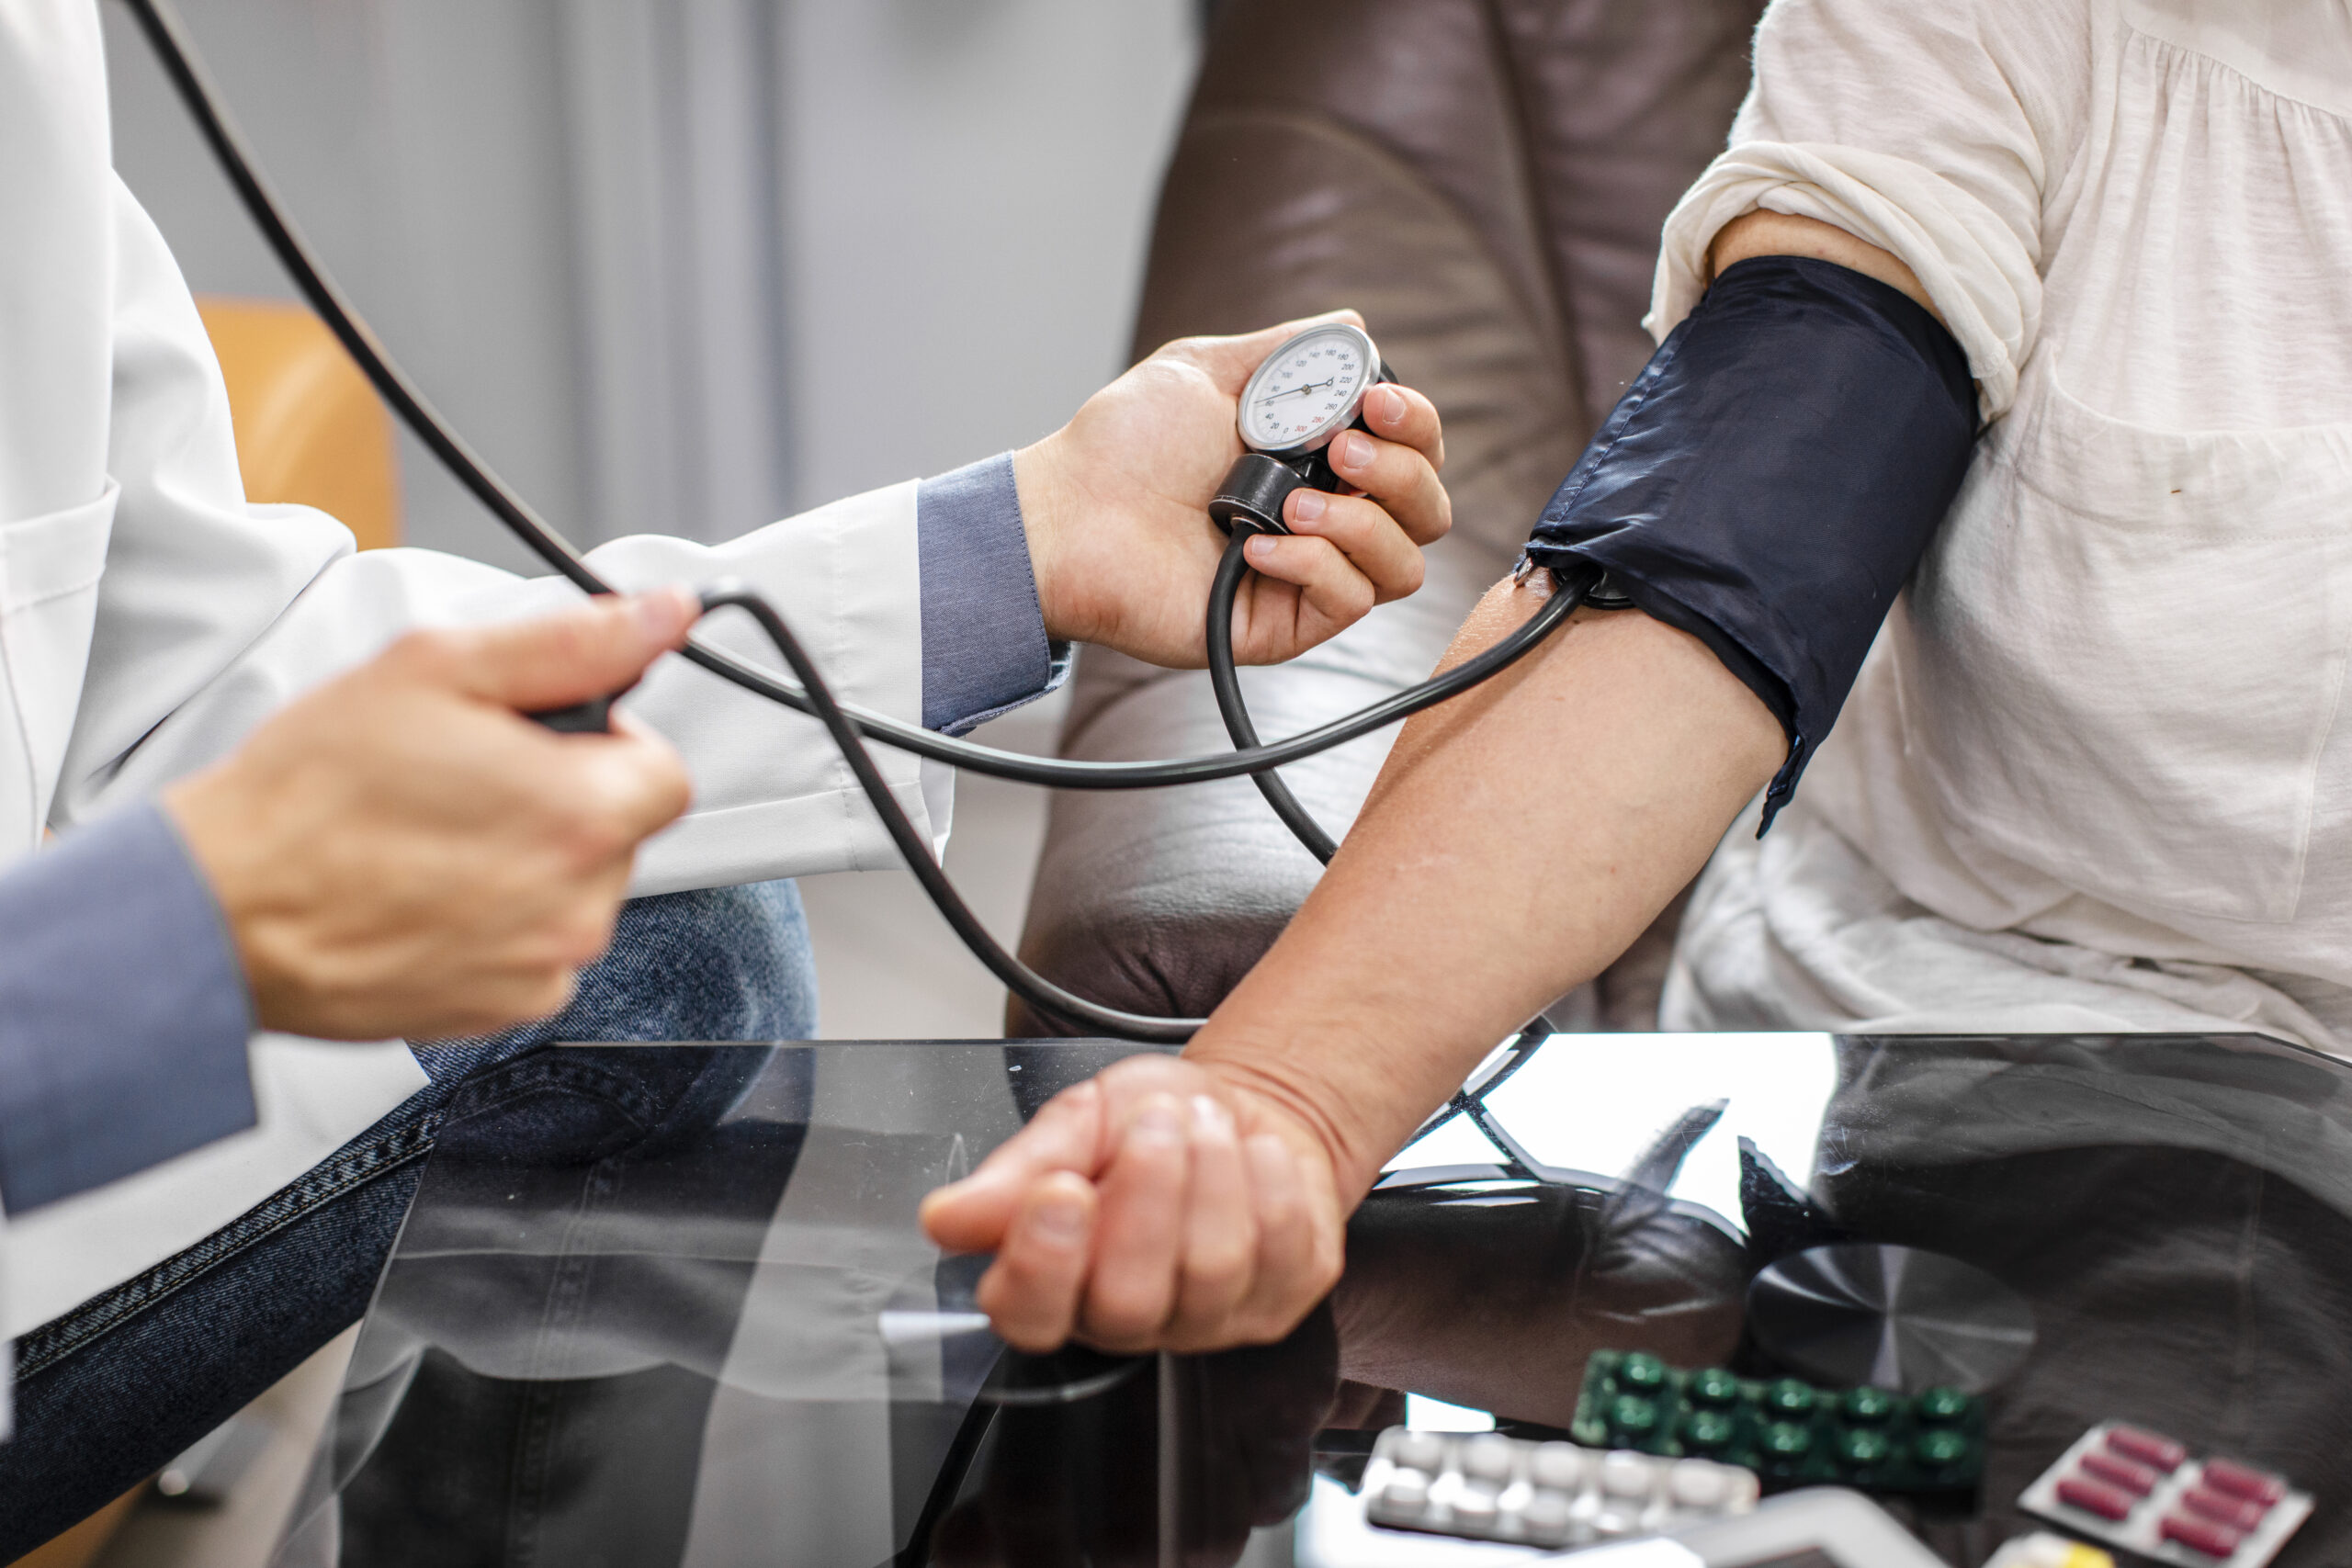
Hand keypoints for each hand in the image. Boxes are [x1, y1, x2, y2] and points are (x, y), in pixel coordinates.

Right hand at [164, 590, 699, 1041]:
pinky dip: (495, 924)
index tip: (546, 741)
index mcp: (582, 814)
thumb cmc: (312, 793)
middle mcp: (578, 903)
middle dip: (561, 800)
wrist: (221, 910)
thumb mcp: (439, 672)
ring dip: (528, 862)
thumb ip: (570, 645)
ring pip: (576, 893)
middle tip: (467, 781)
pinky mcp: (500, 1009)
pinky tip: (425, 894)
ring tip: (432, 838)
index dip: (608, 744)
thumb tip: (659, 616)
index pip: (664, 772)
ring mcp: (541, 965)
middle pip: (617, 833)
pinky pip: (533, 951)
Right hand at [919, 1054, 1350, 1353]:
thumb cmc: (1150, 1122)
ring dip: (1210, 1173)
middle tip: (1155, 1123)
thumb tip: (947, 1217)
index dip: (1042, 1262)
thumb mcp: (1078, 1120)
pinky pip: (1279, 1249)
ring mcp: (1207, 1321)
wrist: (1236, 1111)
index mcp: (1057, 1279)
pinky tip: (1251, 1153)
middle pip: (1126, 1301)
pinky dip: (1265, 1178)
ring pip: (1209, 1270)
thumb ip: (1018, 1169)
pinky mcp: (1276, 1303)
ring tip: (1203, 1121)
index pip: (1029, 1315)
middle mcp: (1126, 1316)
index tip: (1061, 1188)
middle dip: (1146, 1197)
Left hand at [1013, 311, 1450, 667]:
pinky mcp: (1282, 624)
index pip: (1413, 452)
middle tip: (1342, 451)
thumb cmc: (1125, 444)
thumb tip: (1357, 328)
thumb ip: (1289, 351)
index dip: (1416, 426)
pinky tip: (1255, 547)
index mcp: (1319, 459)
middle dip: (1402, 474)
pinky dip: (1314, 567)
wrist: (1069, 515)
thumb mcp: (1208, 370)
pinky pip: (1348, 603)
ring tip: (1295, 502)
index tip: (1377, 403)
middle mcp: (1326, 519)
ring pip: (1404, 566)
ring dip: (1362, 525)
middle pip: (1428, 511)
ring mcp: (1307, 576)